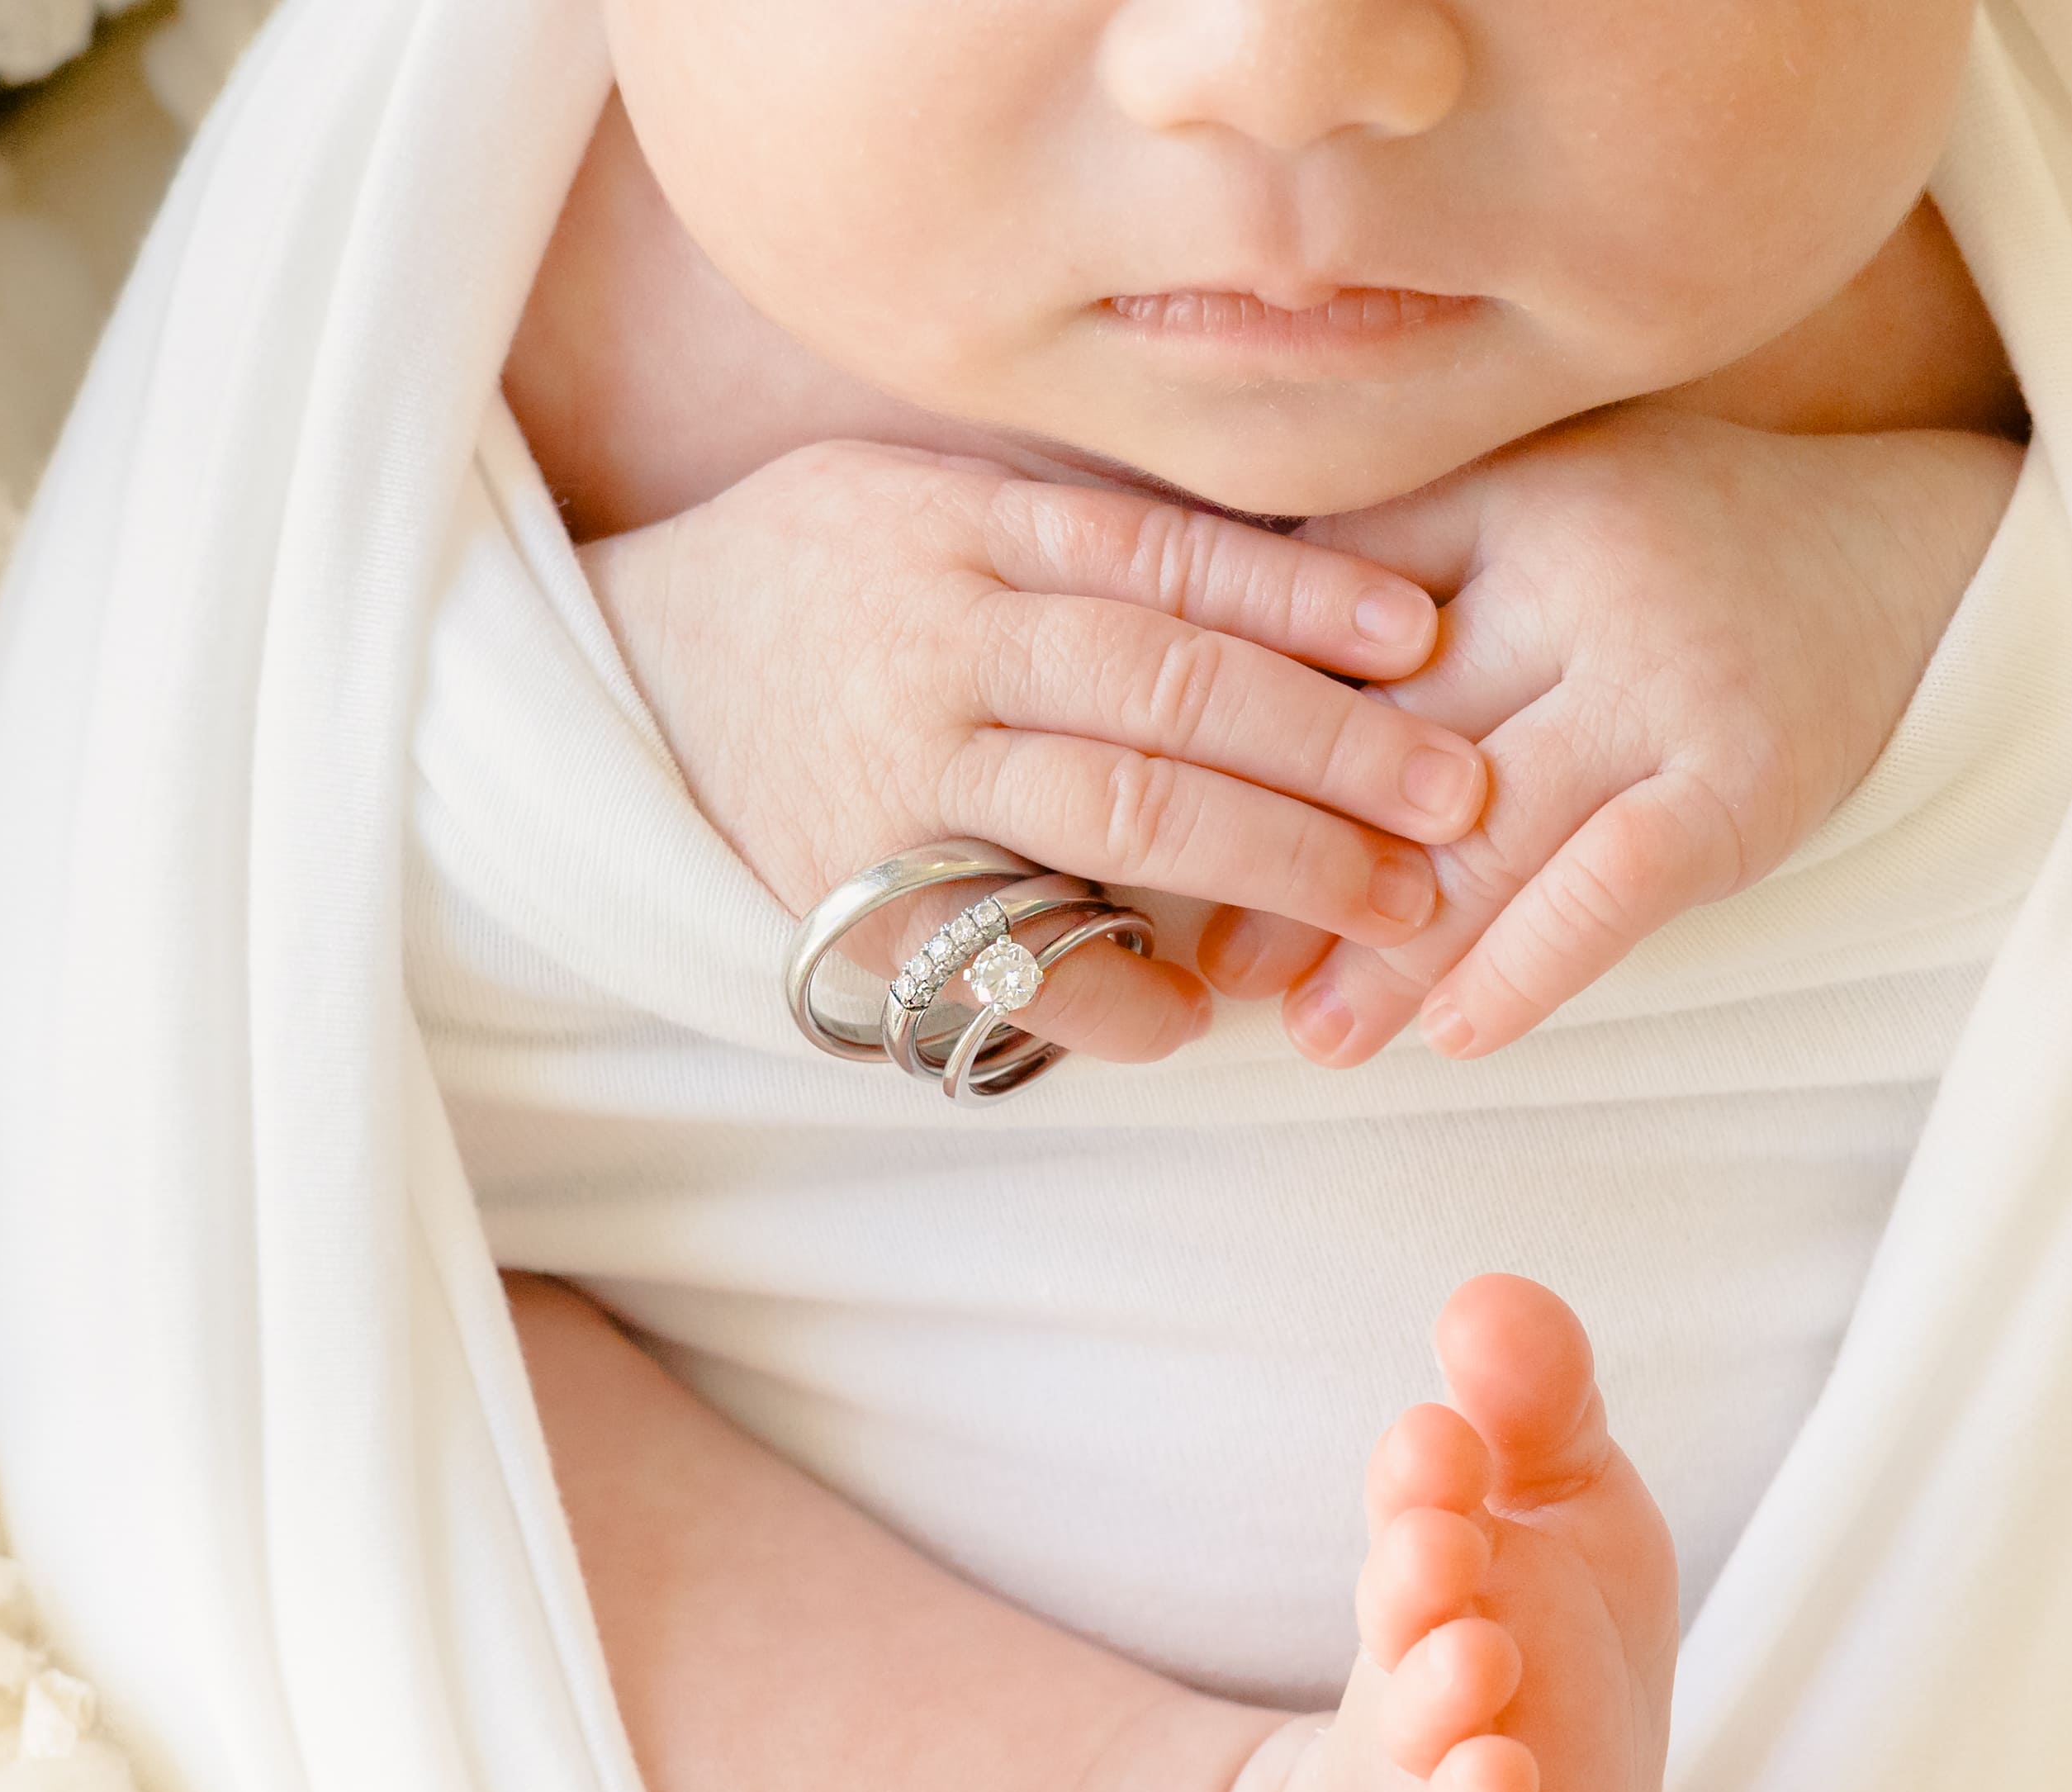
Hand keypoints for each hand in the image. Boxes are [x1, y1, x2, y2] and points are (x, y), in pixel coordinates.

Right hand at [577, 440, 1490, 1062]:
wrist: (614, 683)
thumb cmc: (806, 580)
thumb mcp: (917, 496)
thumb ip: (1070, 523)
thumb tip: (1286, 566)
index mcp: (965, 530)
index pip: (1169, 561)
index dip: (1309, 601)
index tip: (1428, 641)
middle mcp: (940, 644)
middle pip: (1170, 689)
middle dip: (1334, 747)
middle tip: (1457, 799)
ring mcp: (894, 773)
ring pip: (1115, 812)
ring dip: (1274, 863)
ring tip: (1393, 905)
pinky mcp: (849, 894)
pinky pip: (1003, 954)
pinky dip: (1109, 991)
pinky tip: (1195, 1014)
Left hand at [1200, 405, 2026, 1063]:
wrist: (1919, 559)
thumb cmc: (1680, 545)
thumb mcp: (1532, 506)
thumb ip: (1392, 563)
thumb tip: (1207, 679)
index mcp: (1503, 498)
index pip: (1337, 621)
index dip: (1243, 728)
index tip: (1162, 814)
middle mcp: (1581, 576)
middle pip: (1400, 740)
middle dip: (1295, 861)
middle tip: (1214, 964)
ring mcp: (1666, 681)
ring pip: (1490, 834)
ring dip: (1390, 951)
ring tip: (1309, 1037)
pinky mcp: (1740, 780)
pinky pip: (1614, 888)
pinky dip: (1531, 966)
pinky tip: (1454, 1037)